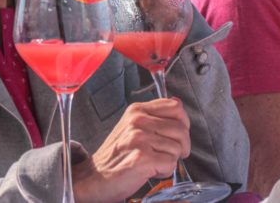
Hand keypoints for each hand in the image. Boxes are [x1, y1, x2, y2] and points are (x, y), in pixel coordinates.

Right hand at [73, 99, 190, 202]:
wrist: (95, 176)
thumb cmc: (116, 155)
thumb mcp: (132, 126)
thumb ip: (154, 115)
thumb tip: (178, 103)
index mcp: (136, 110)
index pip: (176, 107)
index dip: (183, 123)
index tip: (175, 135)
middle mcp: (138, 120)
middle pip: (182, 129)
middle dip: (181, 146)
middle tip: (165, 154)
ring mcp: (139, 138)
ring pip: (178, 148)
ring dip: (170, 160)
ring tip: (152, 161)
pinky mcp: (143, 157)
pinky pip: (171, 164)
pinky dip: (164, 171)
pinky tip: (149, 170)